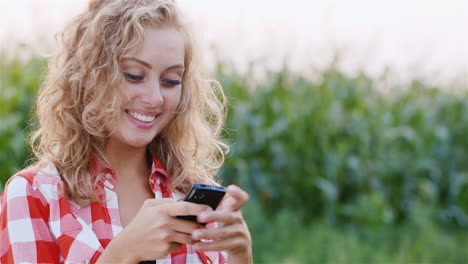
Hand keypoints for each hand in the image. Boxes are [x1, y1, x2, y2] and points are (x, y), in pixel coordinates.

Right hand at [97, 198, 211, 262]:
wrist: (128, 245)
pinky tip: (174, 240)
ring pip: (189, 237)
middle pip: (192, 225)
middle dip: (202, 226)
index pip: (186, 207)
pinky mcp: (166, 249)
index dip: (200, 208)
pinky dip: (180, 243)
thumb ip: (166, 201)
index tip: (210, 208)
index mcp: (162, 210)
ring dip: (195, 236)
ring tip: (196, 233)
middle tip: (207, 224)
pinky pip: (180, 245)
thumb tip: (185, 201)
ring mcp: (165, 237)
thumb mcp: (149, 206)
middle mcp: (165, 223)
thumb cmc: (141, 222)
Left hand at [192, 185, 251, 263]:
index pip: (241, 198)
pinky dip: (209, 246)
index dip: (237, 193)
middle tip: (200, 216)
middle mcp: (239, 218)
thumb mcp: (222, 212)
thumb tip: (204, 180)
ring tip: (194, 234)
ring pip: (224, 232)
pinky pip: (222, 245)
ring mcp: (240, 232)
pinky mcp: (238, 245)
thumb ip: (215, 200)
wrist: (240, 246)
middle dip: (214, 216)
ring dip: (208, 233)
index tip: (229, 188)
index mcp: (234, 208)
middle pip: (228, 216)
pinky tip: (197, 246)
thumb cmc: (225, 224)